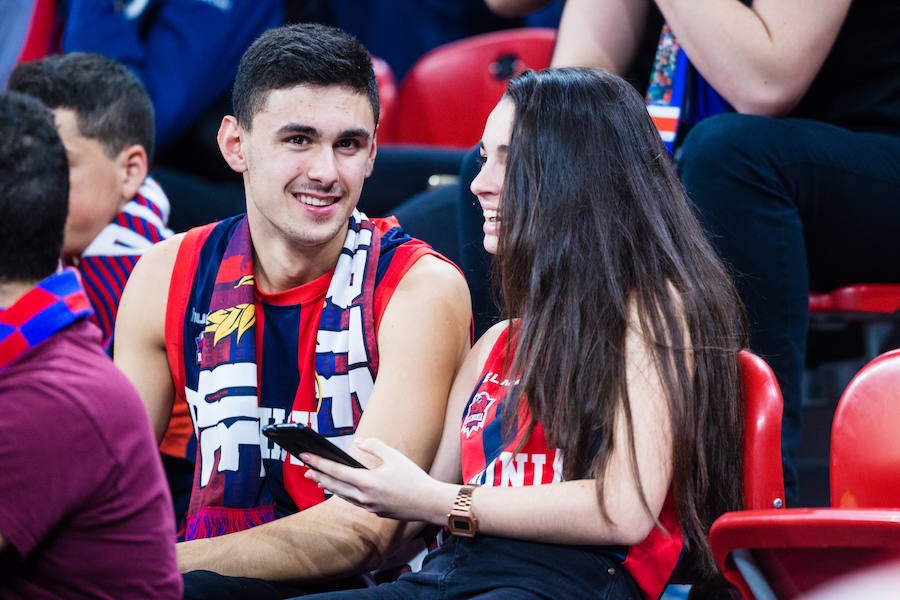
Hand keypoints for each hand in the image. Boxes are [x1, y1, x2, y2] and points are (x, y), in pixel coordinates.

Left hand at [302, 438, 455, 523]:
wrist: (428, 503)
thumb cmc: (414, 479)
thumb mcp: (395, 456)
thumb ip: (374, 446)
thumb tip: (359, 441)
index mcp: (367, 482)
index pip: (336, 471)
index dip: (318, 463)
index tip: (305, 457)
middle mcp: (364, 497)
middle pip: (334, 486)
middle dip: (318, 476)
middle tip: (305, 470)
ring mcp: (369, 507)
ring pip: (342, 495)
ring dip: (329, 486)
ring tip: (319, 479)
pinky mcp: (375, 512)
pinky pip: (353, 501)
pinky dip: (343, 493)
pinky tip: (341, 489)